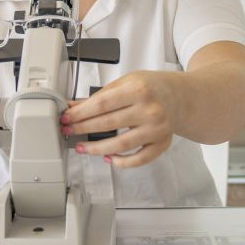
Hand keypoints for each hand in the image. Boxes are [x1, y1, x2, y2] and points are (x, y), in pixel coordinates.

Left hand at [59, 70, 179, 168]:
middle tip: (68, 130)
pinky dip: (121, 162)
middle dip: (83, 128)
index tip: (67, 117)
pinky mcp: (161, 144)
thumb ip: (100, 95)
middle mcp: (149, 110)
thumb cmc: (150, 87)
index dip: (81, 113)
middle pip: (108, 123)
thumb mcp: (125, 82)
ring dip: (96, 148)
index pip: (102, 104)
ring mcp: (156, 129)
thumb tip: (74, 107)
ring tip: (82, 147)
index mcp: (138, 90)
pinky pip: (139, 159)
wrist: (178, 96)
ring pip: (121, 144)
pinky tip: (107, 157)